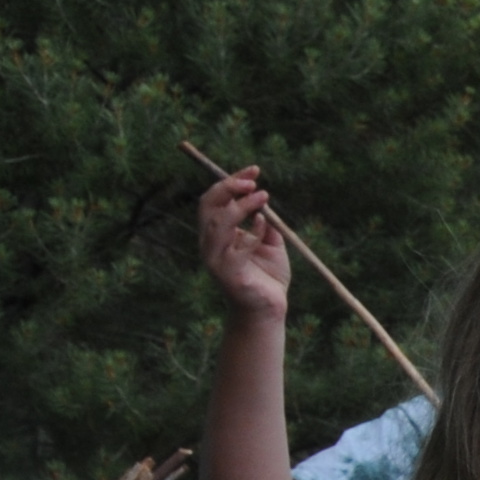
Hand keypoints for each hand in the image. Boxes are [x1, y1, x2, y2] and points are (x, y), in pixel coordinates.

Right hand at [198, 170, 290, 320]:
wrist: (269, 309)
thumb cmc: (267, 276)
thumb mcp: (271, 242)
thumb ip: (266, 223)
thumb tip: (264, 201)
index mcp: (216, 233)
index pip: (215, 199)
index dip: (231, 181)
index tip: (255, 170)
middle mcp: (210, 243)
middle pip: (208, 206)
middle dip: (229, 187)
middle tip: (254, 181)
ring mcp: (216, 259)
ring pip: (217, 223)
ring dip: (241, 206)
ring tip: (263, 196)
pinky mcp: (228, 274)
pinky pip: (237, 248)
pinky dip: (253, 231)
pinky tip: (266, 224)